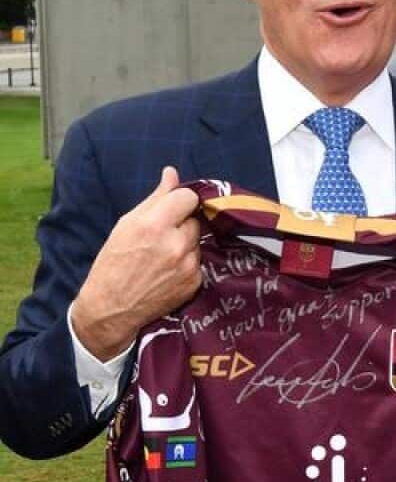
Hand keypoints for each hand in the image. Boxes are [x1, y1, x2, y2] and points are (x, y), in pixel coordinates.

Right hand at [70, 167, 200, 359]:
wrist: (110, 308)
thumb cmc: (113, 263)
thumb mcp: (126, 225)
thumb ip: (154, 198)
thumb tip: (171, 173)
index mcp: (154, 225)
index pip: (188, 197)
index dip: (180, 200)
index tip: (172, 208)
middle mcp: (175, 244)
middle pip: (194, 219)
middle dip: (181, 223)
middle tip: (161, 236)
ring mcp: (188, 265)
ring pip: (197, 240)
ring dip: (185, 243)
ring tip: (162, 256)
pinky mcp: (195, 282)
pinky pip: (198, 260)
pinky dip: (187, 262)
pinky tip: (167, 271)